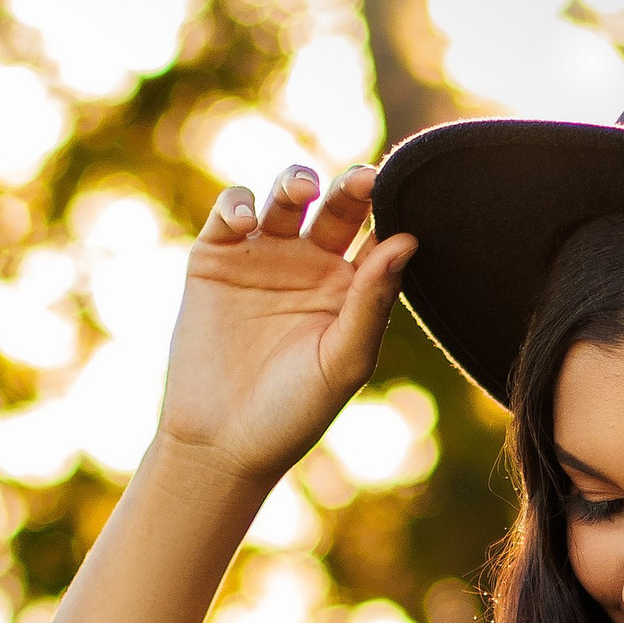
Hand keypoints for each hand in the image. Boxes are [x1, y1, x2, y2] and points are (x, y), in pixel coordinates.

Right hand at [158, 161, 415, 487]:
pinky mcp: (215, 258)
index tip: (401, 195)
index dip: (391, 210)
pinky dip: (239, 204)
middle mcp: (311, 265)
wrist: (221, 442)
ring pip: (285, 198)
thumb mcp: (344, 359)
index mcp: (351, 288)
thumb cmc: (294, 411)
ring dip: (296, 182)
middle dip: (351, 187)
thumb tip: (408, 241)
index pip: (378, 234)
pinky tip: (249, 221)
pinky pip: (231, 213)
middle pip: (337, 207)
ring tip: (303, 190)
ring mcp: (263, 257)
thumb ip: (372, 302)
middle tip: (364, 180)